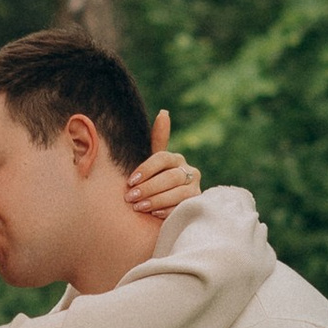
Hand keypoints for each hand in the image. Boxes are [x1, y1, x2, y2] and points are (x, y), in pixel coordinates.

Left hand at [125, 106, 200, 222]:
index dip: (146, 169)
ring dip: (157, 200)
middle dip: (149, 187)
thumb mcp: (153, 164)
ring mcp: (195, 188)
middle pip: (170, 177)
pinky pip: (183, 206)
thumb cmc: (155, 182)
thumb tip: (164, 112)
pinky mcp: (196, 203)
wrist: (167, 206)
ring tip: (139, 207)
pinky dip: (167, 210)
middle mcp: (189, 171)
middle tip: (131, 197)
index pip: (162, 158)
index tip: (130, 181)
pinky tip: (153, 214)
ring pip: (178, 192)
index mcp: (175, 158)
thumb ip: (158, 141)